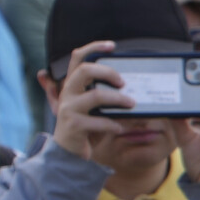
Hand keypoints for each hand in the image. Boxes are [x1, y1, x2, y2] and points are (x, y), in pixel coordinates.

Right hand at [48, 41, 139, 166]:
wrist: (69, 153)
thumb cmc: (86, 127)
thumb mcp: (93, 108)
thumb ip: (103, 95)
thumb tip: (128, 86)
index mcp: (72, 85)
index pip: (77, 58)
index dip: (93, 47)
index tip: (112, 45)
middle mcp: (67, 93)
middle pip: (84, 71)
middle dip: (107, 72)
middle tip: (123, 82)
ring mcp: (69, 109)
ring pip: (95, 96)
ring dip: (118, 99)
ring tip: (131, 104)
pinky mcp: (73, 125)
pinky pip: (98, 121)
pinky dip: (113, 124)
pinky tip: (119, 127)